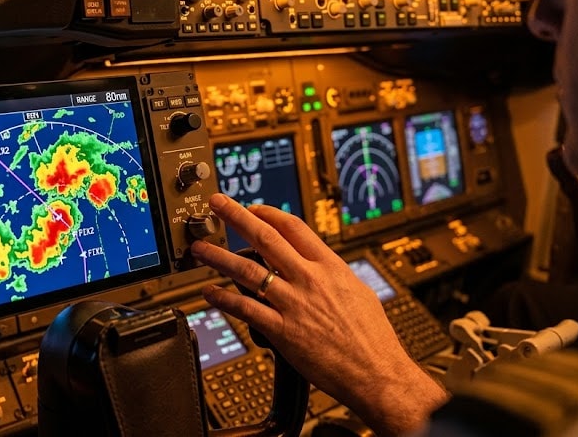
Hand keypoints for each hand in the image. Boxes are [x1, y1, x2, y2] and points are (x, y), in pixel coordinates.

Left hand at [190, 194, 446, 436]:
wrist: (377, 373)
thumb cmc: (372, 338)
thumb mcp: (358, 292)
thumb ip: (334, 275)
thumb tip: (321, 265)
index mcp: (330, 267)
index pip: (294, 228)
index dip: (269, 213)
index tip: (252, 208)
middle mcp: (309, 280)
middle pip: (266, 238)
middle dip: (237, 217)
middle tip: (217, 204)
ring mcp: (294, 304)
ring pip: (248, 271)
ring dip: (219, 257)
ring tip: (199, 249)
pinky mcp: (283, 331)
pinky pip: (246, 310)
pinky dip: (224, 299)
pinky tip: (210, 293)